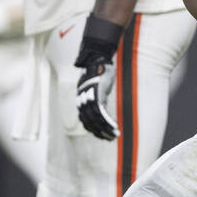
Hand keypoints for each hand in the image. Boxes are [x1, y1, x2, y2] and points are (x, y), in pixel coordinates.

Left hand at [74, 14, 123, 139]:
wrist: (97, 58)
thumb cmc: (97, 70)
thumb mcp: (94, 85)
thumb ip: (94, 95)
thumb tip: (99, 103)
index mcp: (81, 100)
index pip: (85, 120)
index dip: (93, 130)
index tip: (102, 135)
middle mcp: (82, 101)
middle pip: (90, 123)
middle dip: (100, 133)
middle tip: (109, 138)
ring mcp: (89, 99)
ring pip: (96, 121)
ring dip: (106, 130)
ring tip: (114, 135)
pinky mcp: (97, 95)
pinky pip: (102, 114)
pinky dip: (108, 122)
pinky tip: (115, 128)